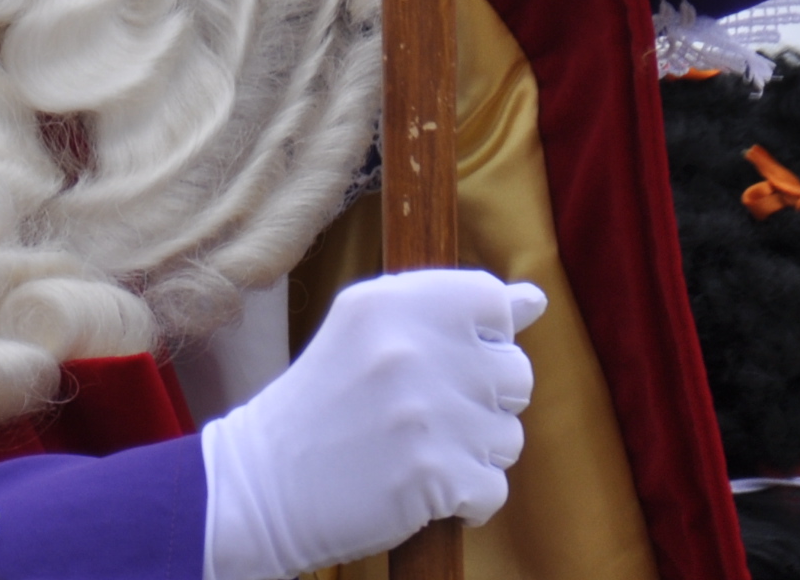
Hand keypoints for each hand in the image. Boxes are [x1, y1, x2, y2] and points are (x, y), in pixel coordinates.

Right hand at [200, 268, 544, 579]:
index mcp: (389, 302)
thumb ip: (448, 309)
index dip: (481, 337)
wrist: (264, 484)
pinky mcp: (435, 475)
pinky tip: (420, 489)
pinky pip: (494, 490)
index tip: (444, 360)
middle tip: (423, 415)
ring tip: (415, 451)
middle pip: (515, 373)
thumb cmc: (323, 404)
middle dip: (482, 402)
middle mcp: (410, 349)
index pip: (490, 299)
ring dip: (473, 453)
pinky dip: (465, 500)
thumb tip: (535, 300)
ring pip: (510, 437)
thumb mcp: (367, 332)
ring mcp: (425, 414)